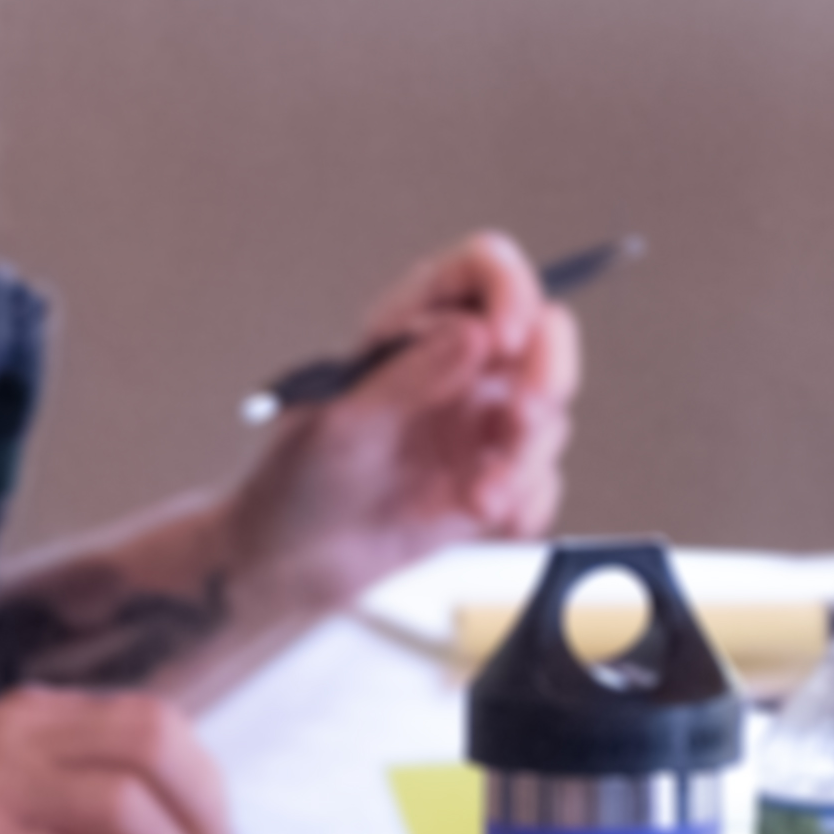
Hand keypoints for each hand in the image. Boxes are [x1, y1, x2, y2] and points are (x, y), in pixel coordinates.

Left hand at [230, 230, 578, 614]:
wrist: (286, 564)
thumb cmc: (292, 481)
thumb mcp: (339, 427)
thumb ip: (407, 379)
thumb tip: (476, 332)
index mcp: (408, 329)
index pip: (480, 269)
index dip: (508, 288)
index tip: (505, 338)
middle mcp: (454, 366)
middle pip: (543, 336)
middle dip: (548, 375)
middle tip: (520, 421)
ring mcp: (477, 421)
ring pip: (548, 415)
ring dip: (526, 459)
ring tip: (480, 500)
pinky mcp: (491, 475)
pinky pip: (541, 481)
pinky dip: (527, 503)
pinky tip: (490, 522)